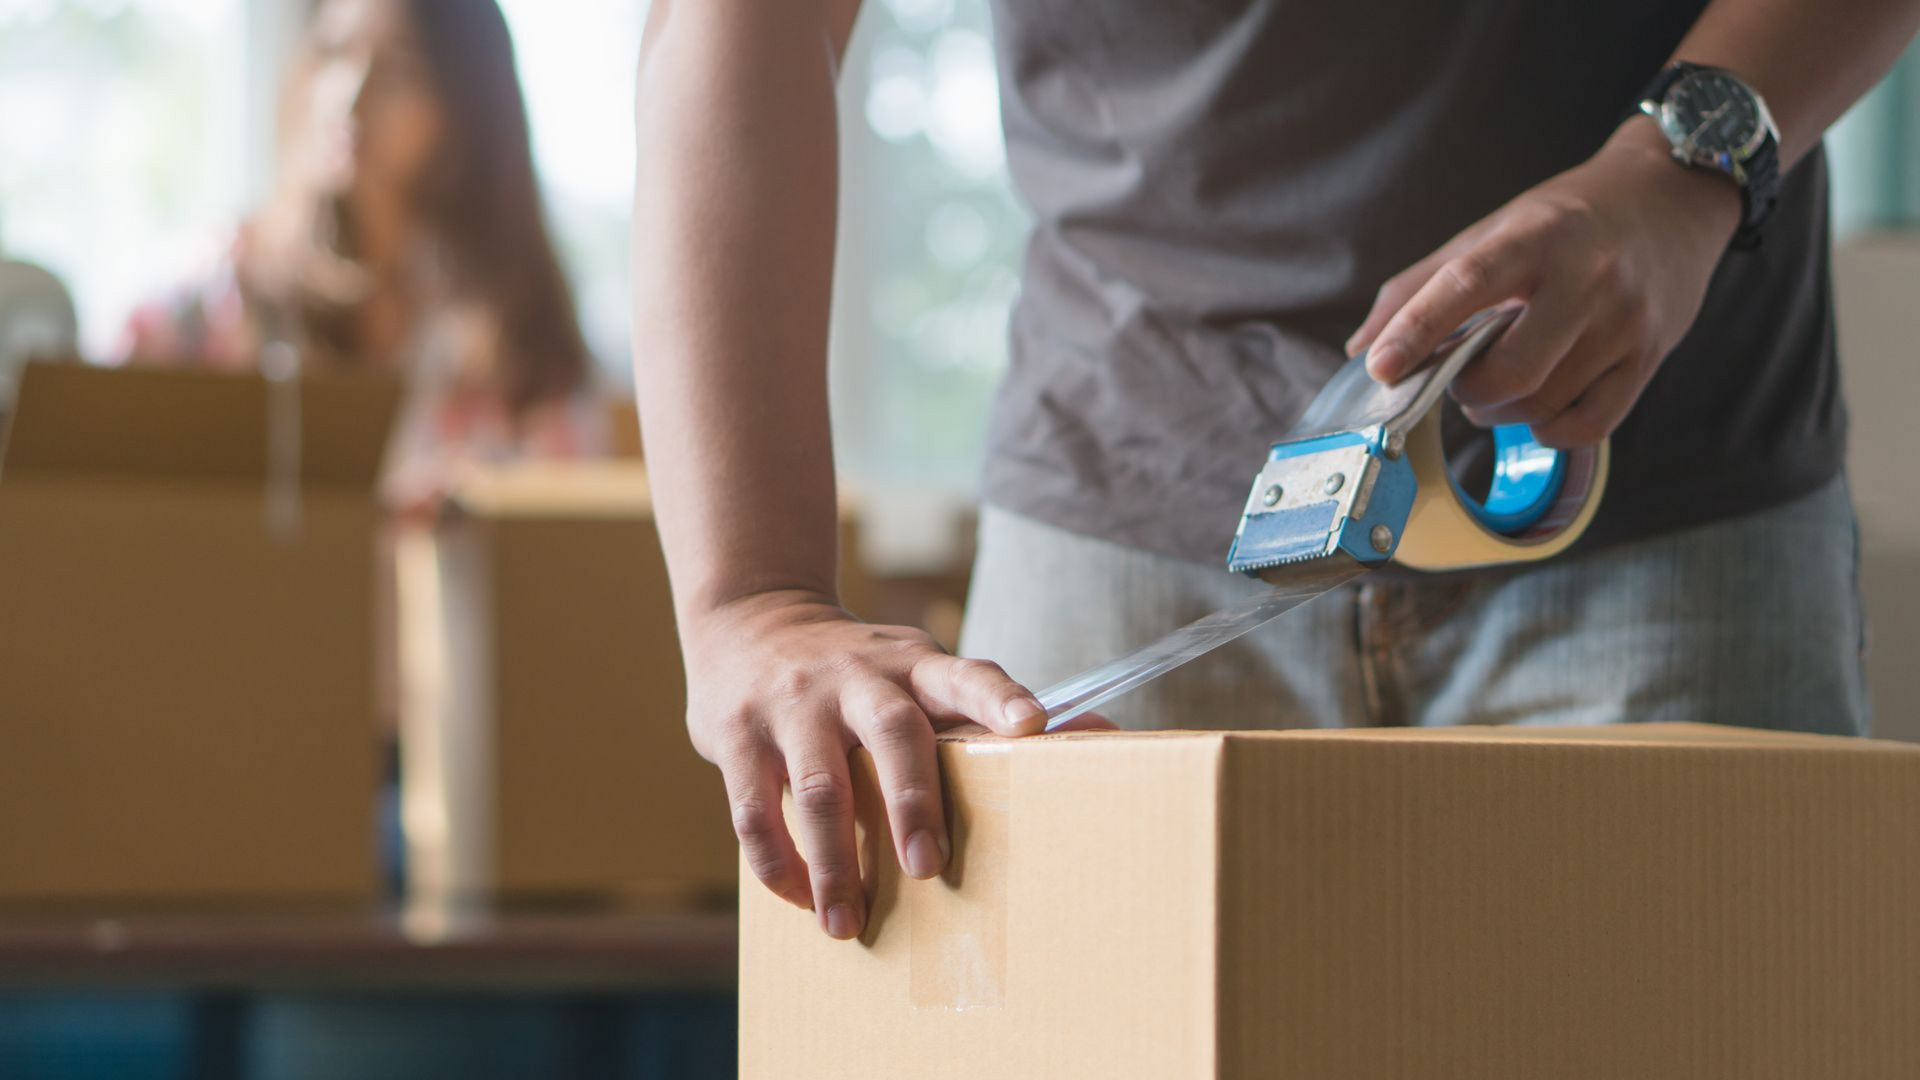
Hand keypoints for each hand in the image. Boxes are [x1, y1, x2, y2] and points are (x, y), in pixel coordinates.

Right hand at [682, 589, 1093, 939]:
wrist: (751, 616)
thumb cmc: (860, 667)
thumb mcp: (919, 666)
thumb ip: (985, 706)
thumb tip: (1105, 732)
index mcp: (912, 663)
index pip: (965, 673)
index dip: (1000, 698)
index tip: (1033, 727)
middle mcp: (855, 677)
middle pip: (892, 734)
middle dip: (912, 804)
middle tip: (928, 869)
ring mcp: (792, 703)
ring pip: (817, 786)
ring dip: (835, 861)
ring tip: (848, 923)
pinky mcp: (736, 732)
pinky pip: (752, 807)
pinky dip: (777, 861)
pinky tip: (798, 898)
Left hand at [1346, 122, 1741, 448]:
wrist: (1670, 198)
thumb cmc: (1566, 220)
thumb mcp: (1490, 232)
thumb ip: (1420, 287)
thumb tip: (1361, 350)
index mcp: (1533, 238)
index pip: (1466, 285)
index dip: (1417, 330)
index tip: (1380, 367)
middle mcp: (1586, 278)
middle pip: (1509, 372)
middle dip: (1468, 390)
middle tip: (1461, 376)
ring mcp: (1624, 322)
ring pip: (1543, 404)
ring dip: (1503, 412)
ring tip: (1501, 382)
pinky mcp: (1650, 358)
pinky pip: (1588, 425)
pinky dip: (1550, 430)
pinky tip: (1541, 407)